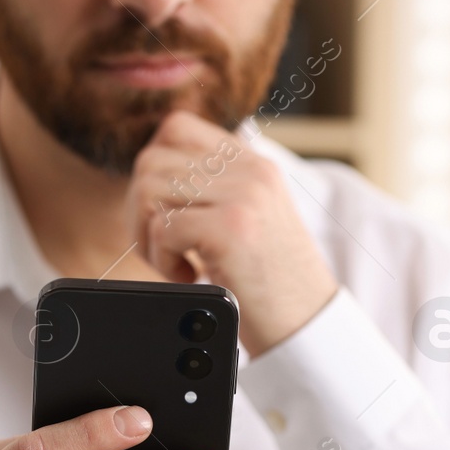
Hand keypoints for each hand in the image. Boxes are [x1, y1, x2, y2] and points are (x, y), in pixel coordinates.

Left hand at [128, 111, 339, 356]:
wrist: (309, 322)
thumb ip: (213, 191)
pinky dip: (163, 260)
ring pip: (149, 191)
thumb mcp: (251, 220)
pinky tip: (191, 276)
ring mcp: (242, 196)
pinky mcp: (231, 228)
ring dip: (148, 237)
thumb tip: (147, 182)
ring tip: (177, 264)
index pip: (176, 127)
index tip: (163, 212)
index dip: (152, 169)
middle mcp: (249, 170)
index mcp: (252, 163)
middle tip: (162, 249)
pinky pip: (163, 229)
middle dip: (139, 212)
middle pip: (151, 162)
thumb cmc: (274, 283)